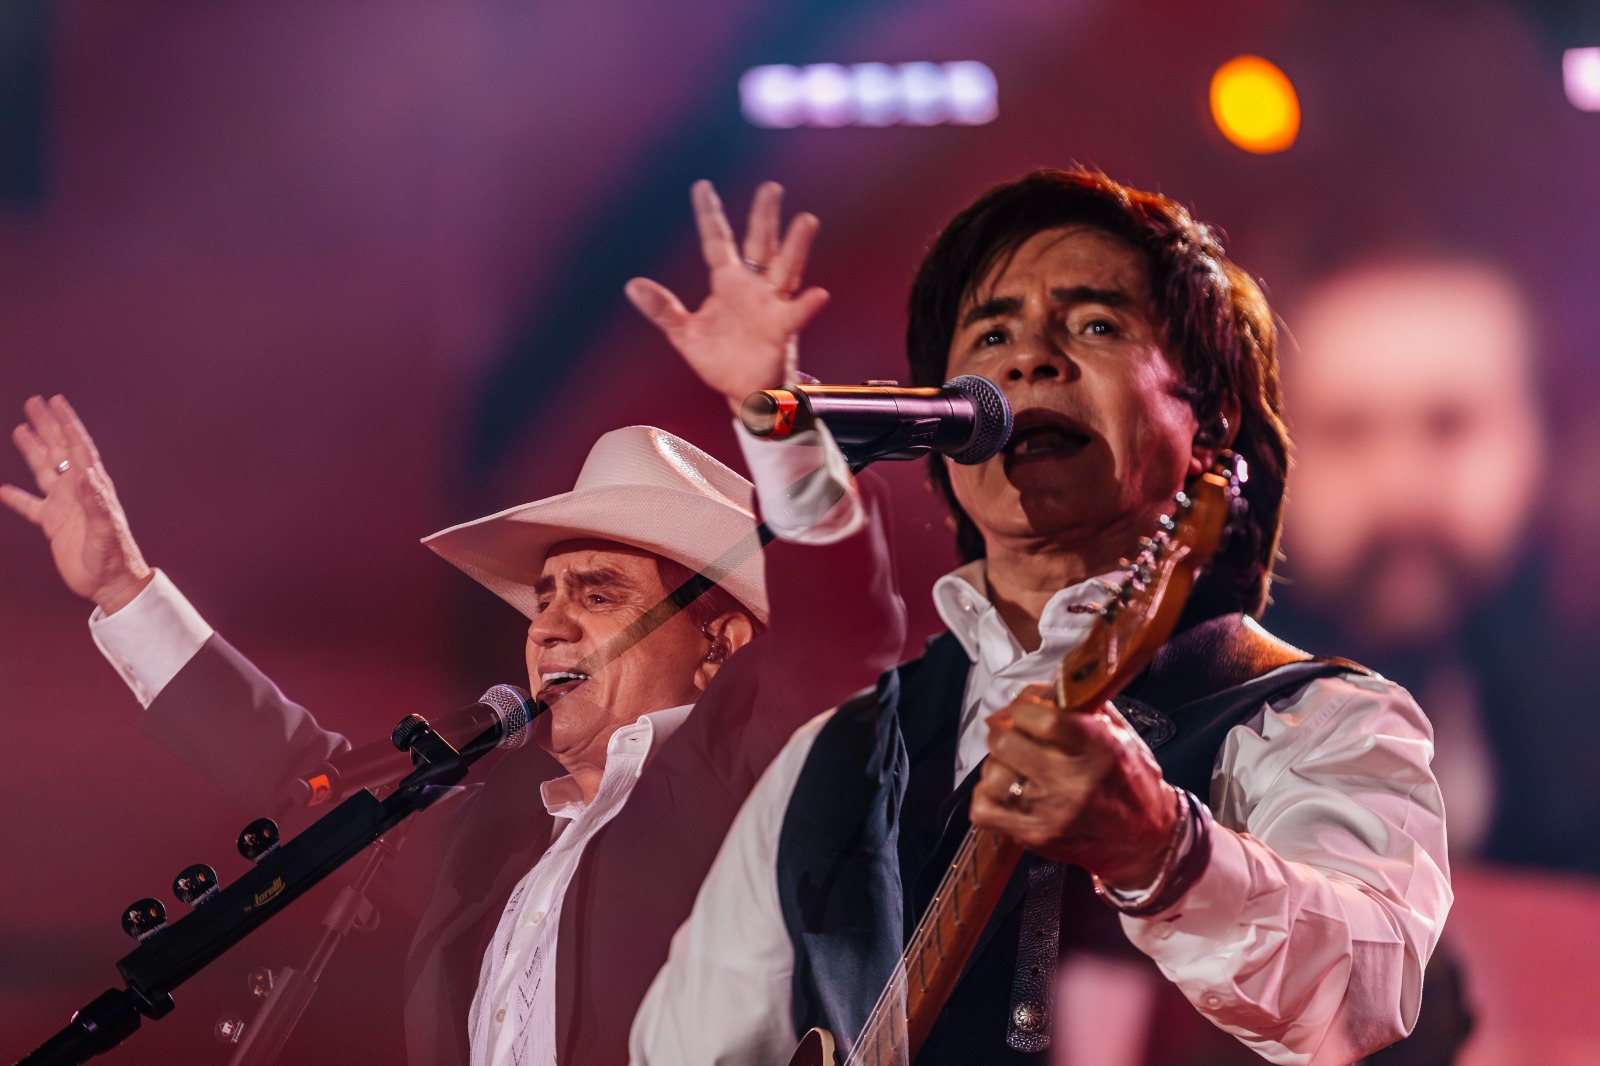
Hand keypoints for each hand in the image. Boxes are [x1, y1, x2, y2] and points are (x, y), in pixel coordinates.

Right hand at [1, 395, 152, 613]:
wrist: (111, 584)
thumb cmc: (114, 558)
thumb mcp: (105, 531)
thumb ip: (96, 503)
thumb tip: (85, 474)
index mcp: (93, 488)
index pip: (78, 448)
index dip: (68, 424)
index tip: (56, 402)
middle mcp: (78, 492)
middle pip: (59, 451)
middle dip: (47, 426)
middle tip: (34, 402)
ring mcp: (65, 506)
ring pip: (44, 471)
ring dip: (33, 449)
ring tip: (20, 428)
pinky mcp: (54, 525)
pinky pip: (31, 506)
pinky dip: (17, 497)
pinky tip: (4, 489)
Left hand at [625, 180, 829, 413]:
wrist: (743, 392)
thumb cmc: (719, 359)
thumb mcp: (684, 333)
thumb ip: (662, 309)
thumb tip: (632, 285)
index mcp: (726, 282)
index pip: (717, 241)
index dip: (709, 215)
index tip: (702, 186)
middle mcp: (753, 287)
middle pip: (760, 244)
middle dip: (764, 217)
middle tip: (771, 188)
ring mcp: (771, 305)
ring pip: (785, 269)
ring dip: (796, 246)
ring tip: (806, 221)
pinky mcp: (782, 330)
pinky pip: (796, 315)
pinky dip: (808, 305)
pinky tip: (818, 294)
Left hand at [970, 684, 1179, 888]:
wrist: (1147, 840)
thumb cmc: (1132, 782)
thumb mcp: (1120, 734)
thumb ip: (1081, 706)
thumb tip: (1038, 690)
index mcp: (1098, 749)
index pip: (1040, 717)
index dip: (1023, 707)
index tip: (1025, 709)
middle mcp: (1073, 782)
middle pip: (1005, 742)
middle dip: (1005, 731)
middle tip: (1014, 734)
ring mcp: (1052, 813)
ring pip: (992, 775)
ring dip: (996, 765)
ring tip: (1014, 765)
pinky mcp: (1036, 837)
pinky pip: (984, 811)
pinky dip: (986, 797)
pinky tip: (1006, 792)